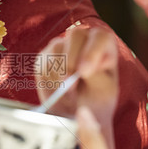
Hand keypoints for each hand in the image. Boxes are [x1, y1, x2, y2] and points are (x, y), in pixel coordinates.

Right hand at [37, 27, 118, 148]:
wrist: (75, 113)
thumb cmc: (95, 100)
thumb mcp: (103, 92)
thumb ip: (96, 77)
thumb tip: (81, 69)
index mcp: (104, 45)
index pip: (100, 37)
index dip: (92, 52)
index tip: (84, 73)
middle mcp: (84, 40)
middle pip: (75, 35)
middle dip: (71, 61)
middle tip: (70, 85)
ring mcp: (63, 45)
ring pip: (56, 47)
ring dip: (59, 73)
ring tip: (68, 91)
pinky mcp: (45, 56)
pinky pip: (42, 62)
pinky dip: (48, 78)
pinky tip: (57, 88)